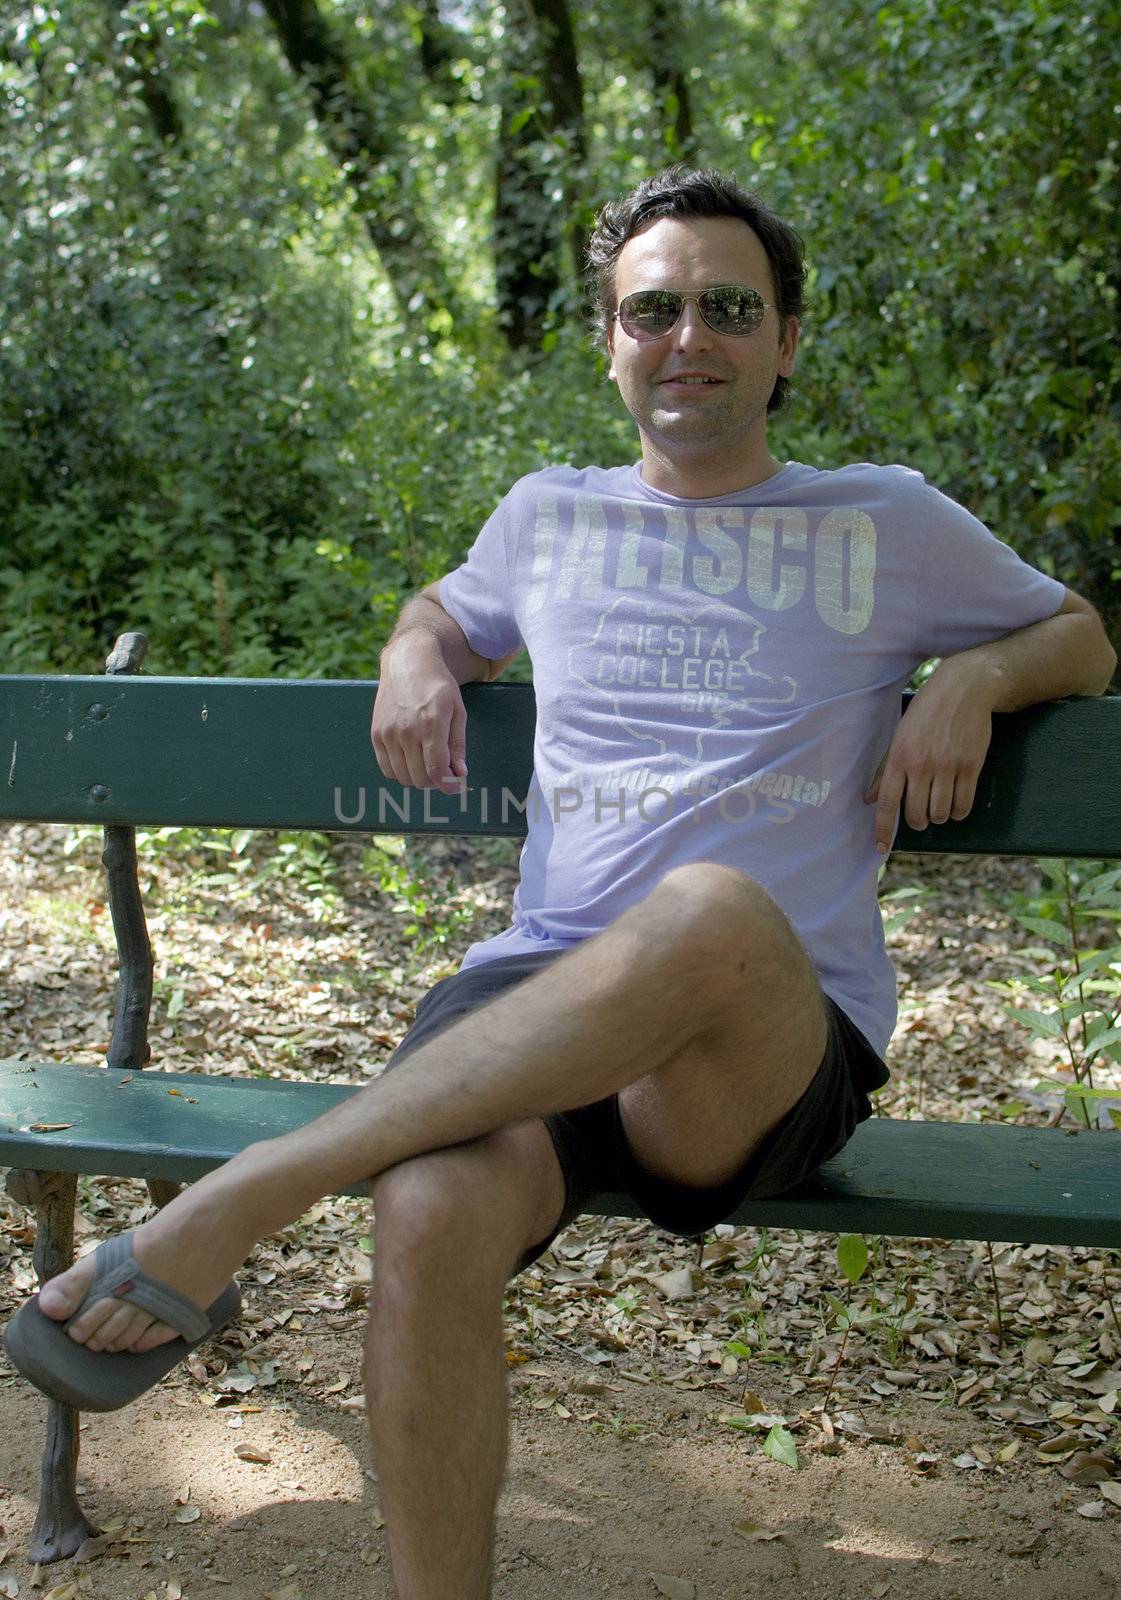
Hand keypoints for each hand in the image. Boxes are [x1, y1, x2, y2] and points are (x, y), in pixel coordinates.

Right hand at [371, 634, 468, 793]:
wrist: (408, 663)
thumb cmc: (438, 686)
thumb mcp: (458, 711)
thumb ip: (458, 744)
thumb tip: (459, 773)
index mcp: (431, 724)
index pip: (437, 770)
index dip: (448, 785)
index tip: (455, 787)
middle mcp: (406, 731)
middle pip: (420, 778)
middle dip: (435, 781)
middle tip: (443, 772)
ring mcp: (388, 733)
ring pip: (403, 777)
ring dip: (418, 778)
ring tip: (427, 764)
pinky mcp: (376, 733)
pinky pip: (387, 768)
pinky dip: (400, 771)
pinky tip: (411, 760)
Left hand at [864, 657, 999, 854]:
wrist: (964, 689)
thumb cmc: (926, 711)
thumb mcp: (899, 735)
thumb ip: (884, 770)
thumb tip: (868, 799)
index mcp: (899, 757)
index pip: (887, 803)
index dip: (883, 830)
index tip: (881, 849)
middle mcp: (922, 765)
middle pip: (916, 814)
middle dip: (918, 822)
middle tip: (920, 818)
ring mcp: (948, 766)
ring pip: (941, 813)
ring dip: (939, 817)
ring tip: (939, 809)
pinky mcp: (971, 766)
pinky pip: (964, 804)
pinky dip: (959, 812)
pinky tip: (957, 805)